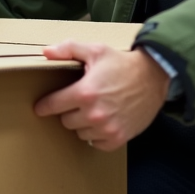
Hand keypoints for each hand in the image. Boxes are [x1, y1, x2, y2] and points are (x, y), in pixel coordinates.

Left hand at [33, 40, 170, 150]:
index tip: (41, 107)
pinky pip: (97, 143)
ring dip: (83, 124)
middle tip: (79, 101)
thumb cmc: (122, 64)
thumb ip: (69, 49)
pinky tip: (104, 122)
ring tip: (94, 110)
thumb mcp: (96, 50)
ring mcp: (107, 128)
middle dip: (69, 111)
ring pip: (81, 133)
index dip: (45, 105)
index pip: (53, 105)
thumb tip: (46, 52)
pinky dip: (98, 135)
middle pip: (65, 121)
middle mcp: (94, 114)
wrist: (153, 77)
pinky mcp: (118, 138)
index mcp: (84, 93)